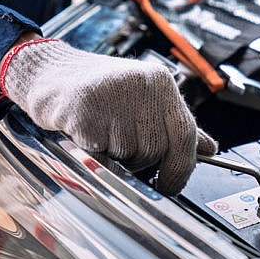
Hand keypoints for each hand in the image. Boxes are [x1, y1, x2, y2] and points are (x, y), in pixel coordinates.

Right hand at [0, 38, 216, 193]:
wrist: (50, 73)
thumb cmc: (100, 91)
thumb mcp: (144, 100)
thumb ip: (176, 124)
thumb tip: (209, 148)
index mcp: (160, 82)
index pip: (186, 134)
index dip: (181, 167)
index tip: (170, 185)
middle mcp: (141, 84)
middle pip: (156, 150)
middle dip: (140, 160)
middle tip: (121, 146)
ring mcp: (113, 96)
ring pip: (128, 154)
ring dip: (115, 155)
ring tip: (102, 132)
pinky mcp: (85, 110)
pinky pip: (100, 152)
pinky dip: (94, 152)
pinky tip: (85, 132)